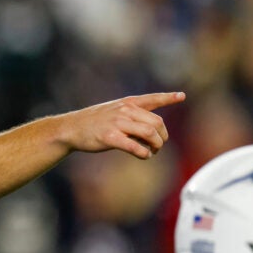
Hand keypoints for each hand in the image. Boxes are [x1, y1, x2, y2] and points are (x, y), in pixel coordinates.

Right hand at [68, 92, 185, 159]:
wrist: (71, 128)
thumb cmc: (93, 122)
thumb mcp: (113, 111)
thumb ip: (132, 117)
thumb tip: (151, 133)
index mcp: (127, 103)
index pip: (152, 98)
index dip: (168, 97)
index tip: (182, 96)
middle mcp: (124, 110)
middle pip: (157, 123)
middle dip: (163, 137)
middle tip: (158, 146)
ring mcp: (117, 123)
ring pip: (150, 134)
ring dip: (156, 146)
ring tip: (151, 152)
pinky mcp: (110, 137)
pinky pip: (135, 147)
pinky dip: (144, 154)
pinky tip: (143, 156)